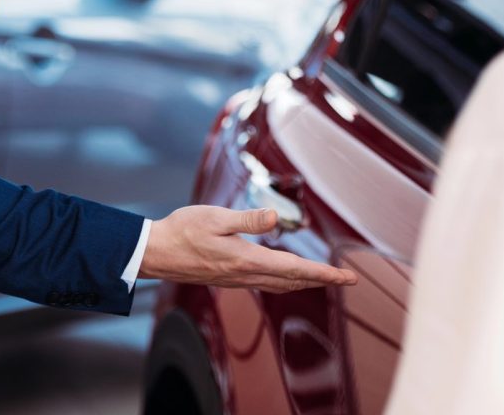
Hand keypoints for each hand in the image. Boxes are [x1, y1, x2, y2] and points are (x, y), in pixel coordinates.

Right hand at [139, 206, 356, 293]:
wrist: (156, 253)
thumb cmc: (183, 231)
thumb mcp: (215, 218)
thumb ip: (247, 219)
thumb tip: (276, 218)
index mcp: (247, 259)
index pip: (296, 269)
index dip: (324, 273)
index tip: (347, 277)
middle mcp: (246, 275)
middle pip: (294, 281)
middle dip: (323, 280)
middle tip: (346, 279)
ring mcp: (238, 279)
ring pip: (282, 285)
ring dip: (306, 282)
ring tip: (324, 278)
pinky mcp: (230, 278)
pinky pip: (267, 284)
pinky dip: (287, 281)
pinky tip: (288, 276)